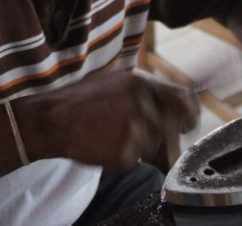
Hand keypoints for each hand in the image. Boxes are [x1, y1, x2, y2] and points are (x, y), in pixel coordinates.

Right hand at [35, 69, 199, 169]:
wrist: (51, 119)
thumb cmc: (81, 100)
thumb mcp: (115, 81)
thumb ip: (145, 90)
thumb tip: (175, 103)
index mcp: (140, 83)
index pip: (184, 98)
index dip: (190, 114)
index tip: (187, 123)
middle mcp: (141, 104)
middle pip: (172, 127)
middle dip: (168, 138)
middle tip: (153, 141)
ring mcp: (133, 129)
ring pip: (153, 146)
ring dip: (140, 147)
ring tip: (113, 136)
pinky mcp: (124, 152)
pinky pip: (136, 160)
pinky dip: (124, 157)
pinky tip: (104, 144)